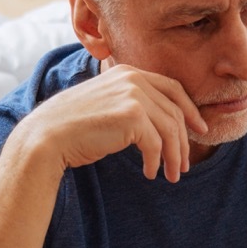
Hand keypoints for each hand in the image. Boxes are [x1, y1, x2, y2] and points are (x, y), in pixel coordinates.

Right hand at [16, 64, 207, 181]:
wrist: (47, 136)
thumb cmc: (73, 126)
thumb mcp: (107, 104)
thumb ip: (133, 104)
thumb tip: (163, 124)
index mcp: (128, 72)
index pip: (172, 88)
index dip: (189, 110)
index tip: (199, 129)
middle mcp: (133, 79)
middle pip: (174, 112)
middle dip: (183, 141)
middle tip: (184, 164)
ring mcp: (134, 95)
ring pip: (170, 130)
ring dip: (174, 157)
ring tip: (172, 175)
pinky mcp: (132, 116)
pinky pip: (156, 144)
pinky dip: (156, 162)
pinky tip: (149, 173)